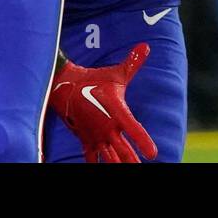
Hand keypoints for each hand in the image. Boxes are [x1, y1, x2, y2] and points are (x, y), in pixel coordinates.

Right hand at [49, 45, 157, 163]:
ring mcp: (96, 136)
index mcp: (117, 111)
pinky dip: (98, 166)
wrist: (64, 86)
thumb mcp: (116, 73)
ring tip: (130, 172)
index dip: (143, 140)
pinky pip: (92, 158)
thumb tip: (146, 46)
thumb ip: (133, 63)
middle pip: (123, 151)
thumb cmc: (93, 80)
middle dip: (133, 162)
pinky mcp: (86, 140)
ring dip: (118, 165)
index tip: (153, 153)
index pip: (133, 128)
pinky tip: (103, 171)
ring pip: (110, 158)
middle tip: (142, 168)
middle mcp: (107, 127)